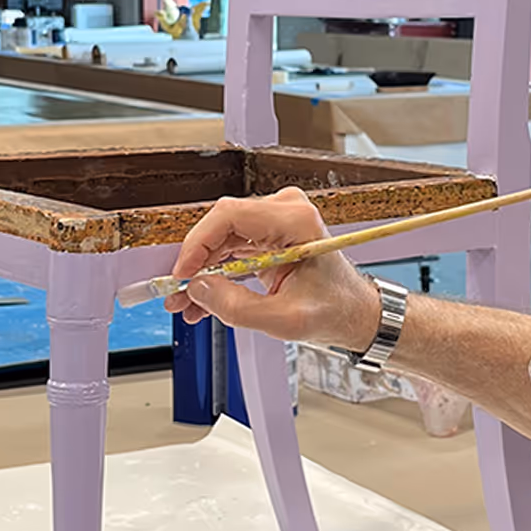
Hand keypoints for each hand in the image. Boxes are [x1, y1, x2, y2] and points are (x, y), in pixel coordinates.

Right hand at [164, 187, 380, 350]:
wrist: (353, 312)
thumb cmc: (334, 310)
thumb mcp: (285, 320)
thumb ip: (237, 307)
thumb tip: (198, 289)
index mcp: (296, 220)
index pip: (230, 215)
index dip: (198, 244)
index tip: (182, 274)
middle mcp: (285, 211)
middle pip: (221, 227)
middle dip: (195, 264)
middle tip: (177, 295)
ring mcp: (276, 220)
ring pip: (220, 239)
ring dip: (201, 273)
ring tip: (185, 304)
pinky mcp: (268, 233)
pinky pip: (230, 248)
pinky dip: (214, 273)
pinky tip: (202, 300)